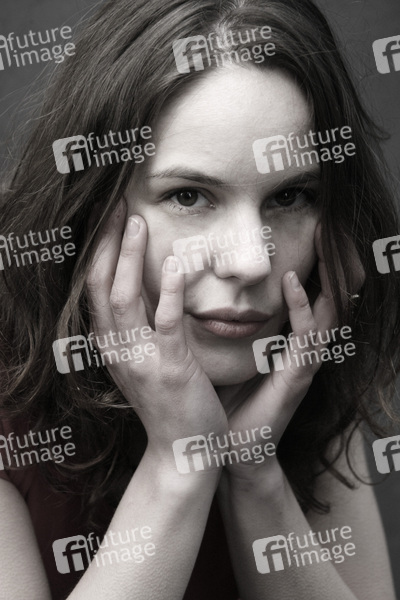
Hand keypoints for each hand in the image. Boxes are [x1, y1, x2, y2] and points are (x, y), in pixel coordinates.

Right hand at [86, 202, 227, 468]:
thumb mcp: (142, 361)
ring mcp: (140, 358)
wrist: (182, 450)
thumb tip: (147, 289)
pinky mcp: (170, 368)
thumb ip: (139, 327)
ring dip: (128, 257)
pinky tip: (176, 263)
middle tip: (115, 204)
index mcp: (110, 345)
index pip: (95, 288)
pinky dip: (168, 291)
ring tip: (135, 221)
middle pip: (100, 285)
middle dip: (105, 243)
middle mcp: (116, 349)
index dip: (99, 251)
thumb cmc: (167, 402)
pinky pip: (166, 322)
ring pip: (125, 298)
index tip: (108, 218)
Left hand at [217, 223, 364, 480]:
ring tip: (325, 238)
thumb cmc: (229, 402)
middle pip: (330, 295)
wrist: (229, 451)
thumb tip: (207, 291)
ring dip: (328, 274)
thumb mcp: (232, 354)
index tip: (314, 228)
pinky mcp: (296, 378)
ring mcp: (303, 363)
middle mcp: (302, 348)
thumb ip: (230, 325)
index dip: (317, 262)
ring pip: (328, 310)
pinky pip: (305, 338)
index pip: (311, 293)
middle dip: (334, 261)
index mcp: (288, 342)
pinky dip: (304, 308)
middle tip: (332, 223)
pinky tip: (293, 283)